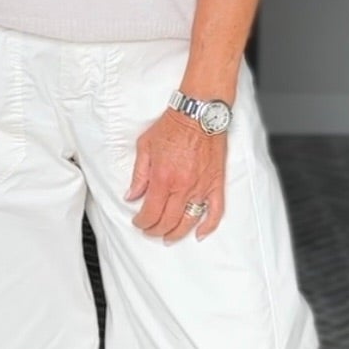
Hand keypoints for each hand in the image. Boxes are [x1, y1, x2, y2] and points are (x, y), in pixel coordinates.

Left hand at [125, 109, 225, 240]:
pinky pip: (215, 211)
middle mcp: (183, 186)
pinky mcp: (216, 183)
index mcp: (163, 178)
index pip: (150, 213)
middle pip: (168, 221)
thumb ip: (138, 174)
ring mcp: (201, 187)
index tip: (138, 222)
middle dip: (155, 230)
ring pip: (189, 221)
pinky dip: (208, 226)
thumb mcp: (145, 147)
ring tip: (169, 236)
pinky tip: (200, 233)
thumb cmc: (174, 125)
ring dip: (177, 233)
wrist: (199, 112)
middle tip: (150, 230)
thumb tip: (132, 195)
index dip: (142, 222)